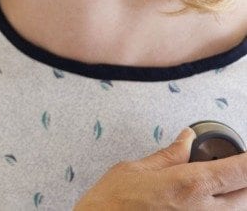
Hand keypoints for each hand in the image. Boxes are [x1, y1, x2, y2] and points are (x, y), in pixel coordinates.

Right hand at [76, 128, 246, 208]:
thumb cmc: (110, 206)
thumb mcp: (135, 170)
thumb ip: (169, 156)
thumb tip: (187, 139)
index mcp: (190, 186)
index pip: (240, 171)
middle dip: (243, 179)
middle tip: (231, 168)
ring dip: (235, 197)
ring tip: (218, 185)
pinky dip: (219, 208)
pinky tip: (204, 201)